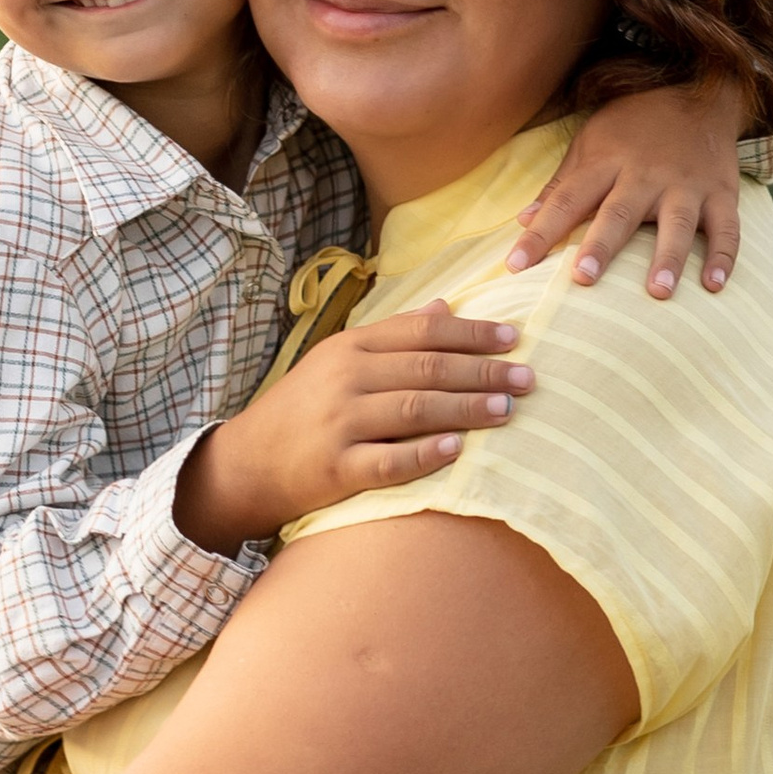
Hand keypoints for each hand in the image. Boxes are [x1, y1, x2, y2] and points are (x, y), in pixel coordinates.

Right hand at [173, 307, 532, 554]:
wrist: (245, 463)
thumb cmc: (302, 410)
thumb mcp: (338, 360)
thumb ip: (392, 335)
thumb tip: (445, 305)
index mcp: (351, 347)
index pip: (422, 331)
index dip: (472, 333)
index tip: (514, 338)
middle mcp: (346, 379)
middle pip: (426, 368)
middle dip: (482, 371)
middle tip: (527, 378)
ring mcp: (339, 423)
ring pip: (414, 409)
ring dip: (466, 408)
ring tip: (507, 410)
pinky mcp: (335, 468)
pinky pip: (388, 461)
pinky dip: (424, 454)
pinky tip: (457, 450)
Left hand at [511, 76, 749, 296]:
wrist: (700, 90)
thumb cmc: (635, 126)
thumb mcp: (591, 143)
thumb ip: (561, 185)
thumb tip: (523, 221)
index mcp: (607, 162)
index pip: (567, 199)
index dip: (541, 231)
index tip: (516, 264)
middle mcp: (646, 174)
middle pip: (620, 212)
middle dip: (602, 245)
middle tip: (583, 278)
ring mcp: (687, 184)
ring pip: (678, 222)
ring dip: (669, 257)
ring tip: (659, 292)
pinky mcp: (722, 192)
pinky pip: (726, 226)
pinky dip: (724, 255)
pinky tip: (714, 284)